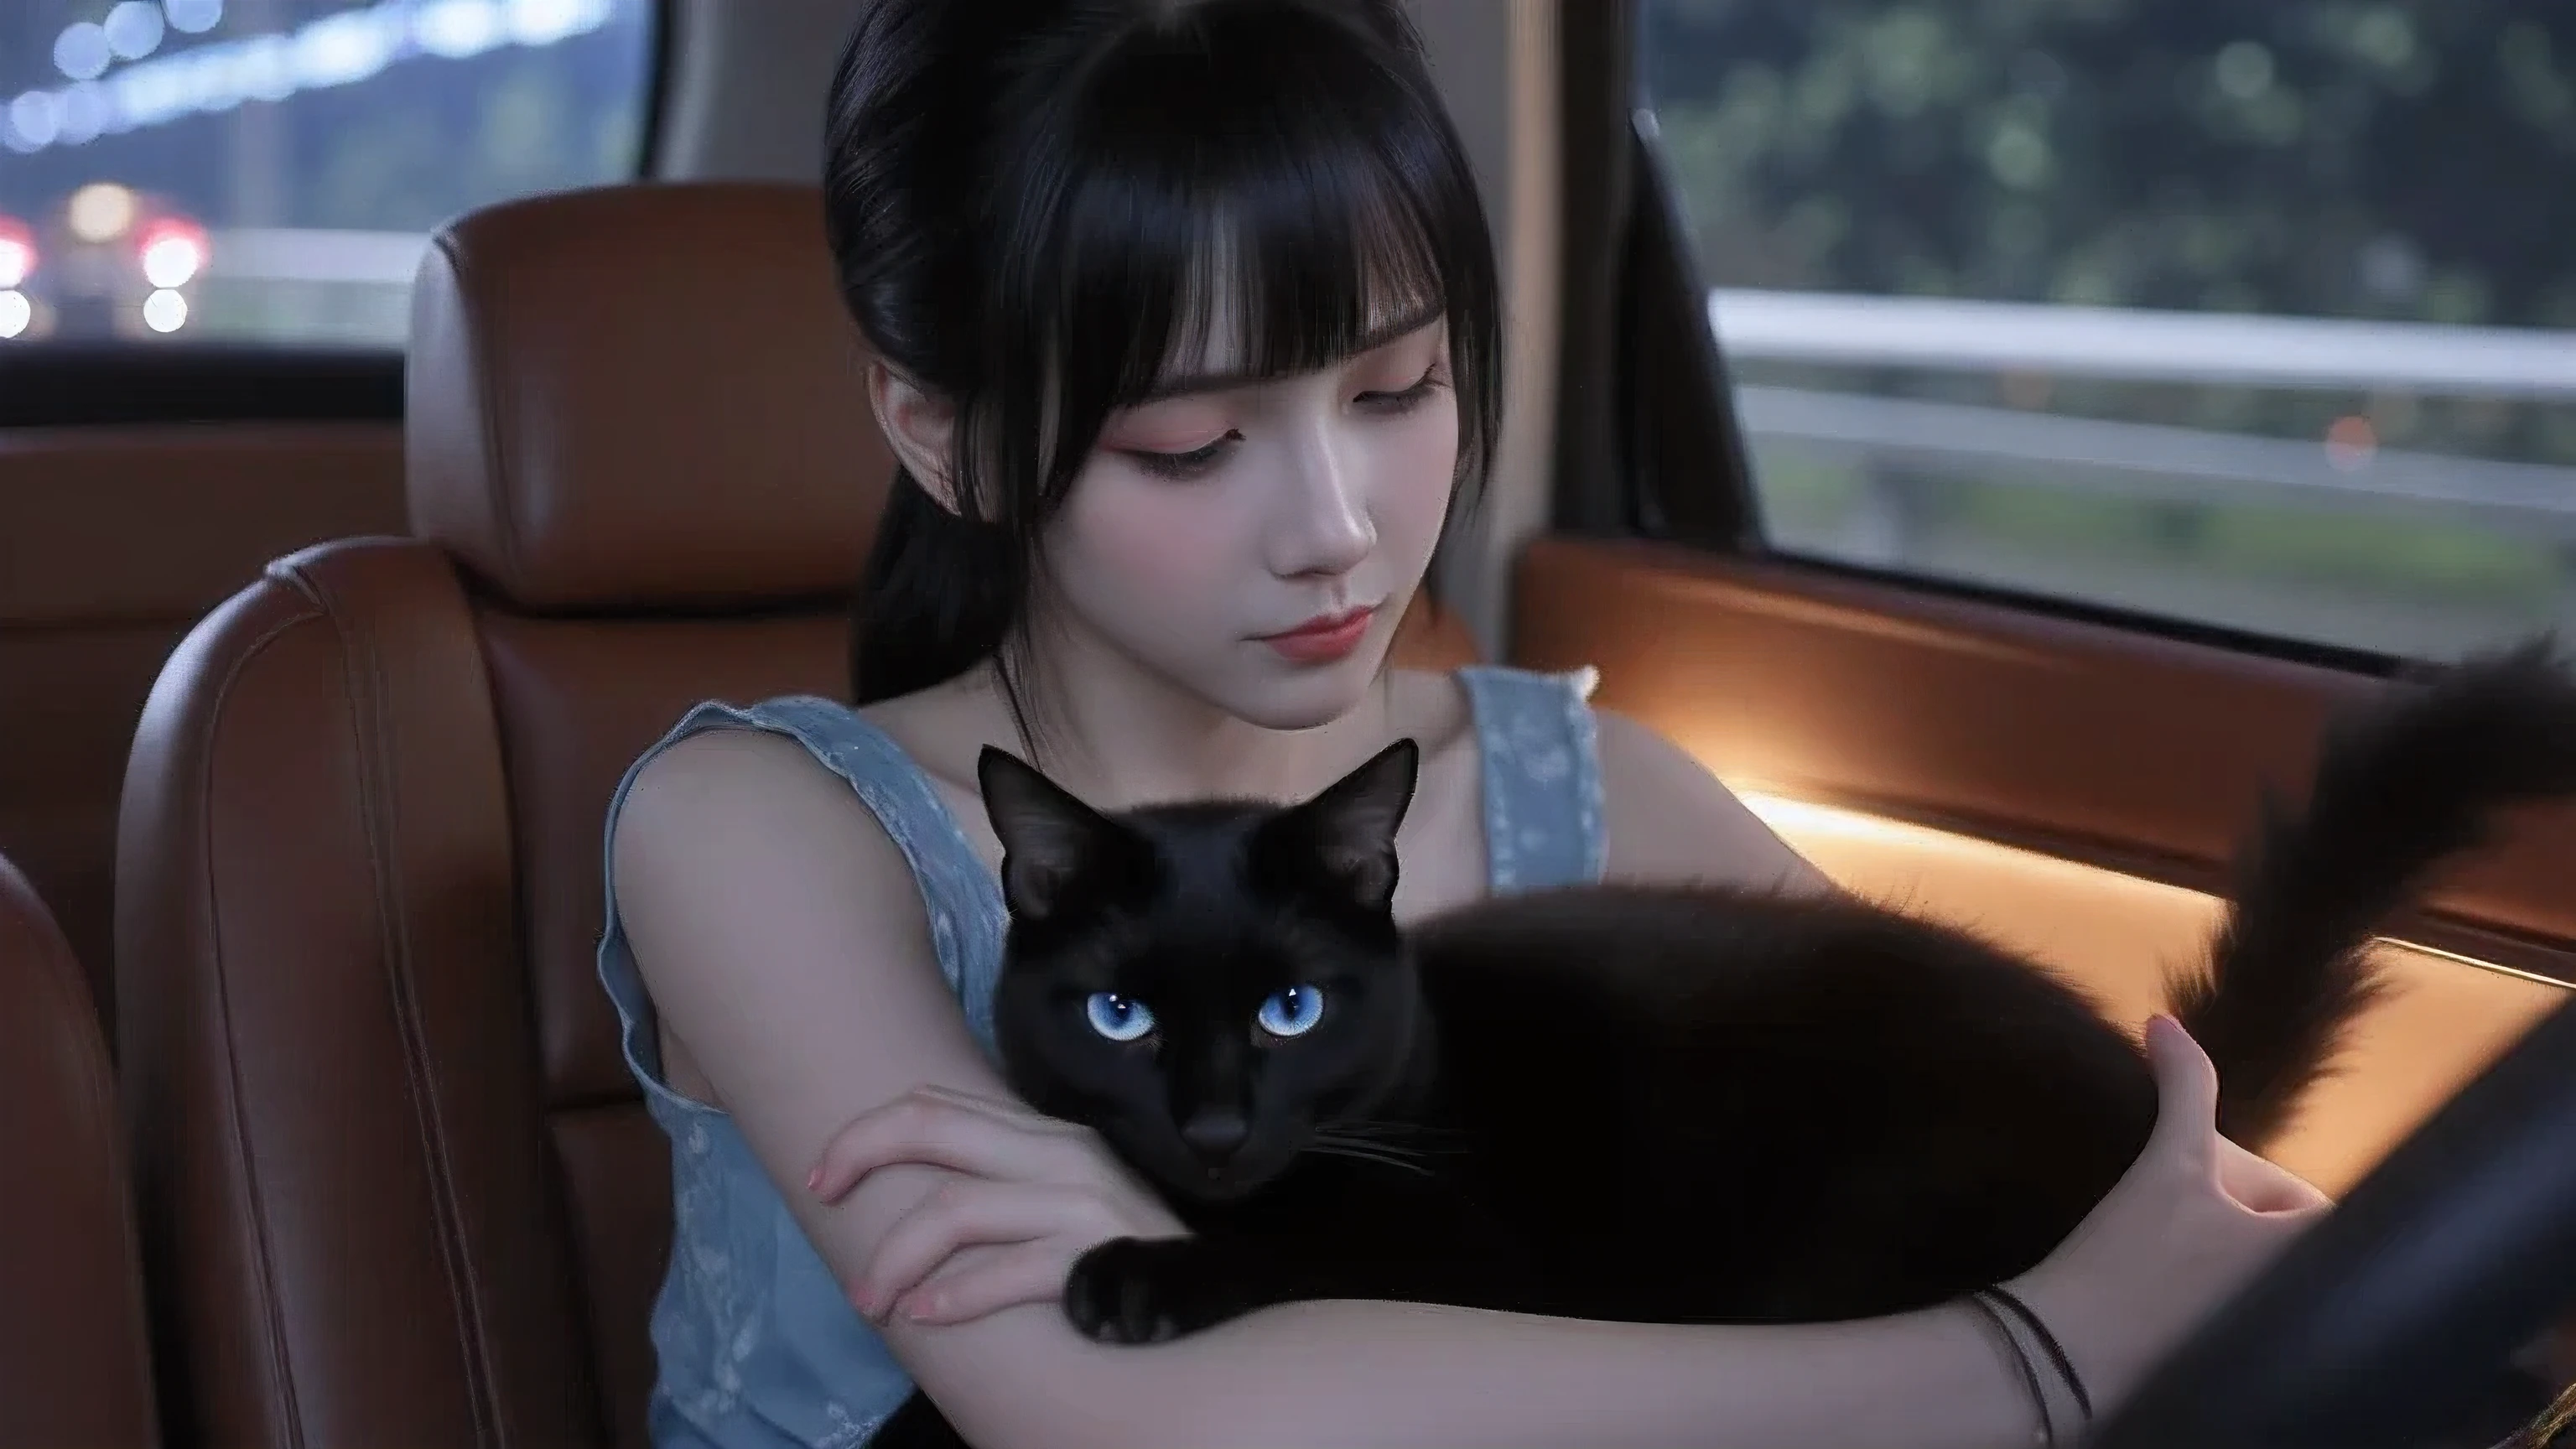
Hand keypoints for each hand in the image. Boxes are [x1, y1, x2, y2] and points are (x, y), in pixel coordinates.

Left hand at [806, 1083, 1187, 1327]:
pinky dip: (955, 1295)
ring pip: (955, 1206)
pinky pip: (1008, 1270)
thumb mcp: (1061, 1195)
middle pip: (932, 1126)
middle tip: (822, 1199)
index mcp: (1044, 1132)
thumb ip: (999, 1179)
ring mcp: (1081, 1201)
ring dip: (895, 1257)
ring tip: (872, 1302)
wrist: (1207, 1298)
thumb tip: (911, 1192)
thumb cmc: (1118, 1252)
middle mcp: (1061, 1152)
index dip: (867, 1130)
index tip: (825, 1174)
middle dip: (859, 1155)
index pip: (938, 1101)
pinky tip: (926, 1316)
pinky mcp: (1098, 1255)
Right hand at [2010, 1015, 2331, 1412]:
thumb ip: (2185, 1087)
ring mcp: (2278, 1335)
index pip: (2312, 1201)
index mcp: (2312, 1254)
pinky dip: (2215, 1294)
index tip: (2203, 1193)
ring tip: (2165, 1253)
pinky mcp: (2241, 1360)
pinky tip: (2166, 1290)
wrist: (2066, 1351)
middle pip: (2284, 1234)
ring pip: (2262, 1270)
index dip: (2255, 1185)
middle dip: (2237, 1215)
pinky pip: (2245, 1313)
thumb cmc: (2129, 1256)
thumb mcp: (2165, 1162)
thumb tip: (2165, 1024)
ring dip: (2224, 1251)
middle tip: (2171, 1218)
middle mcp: (2311, 1300)